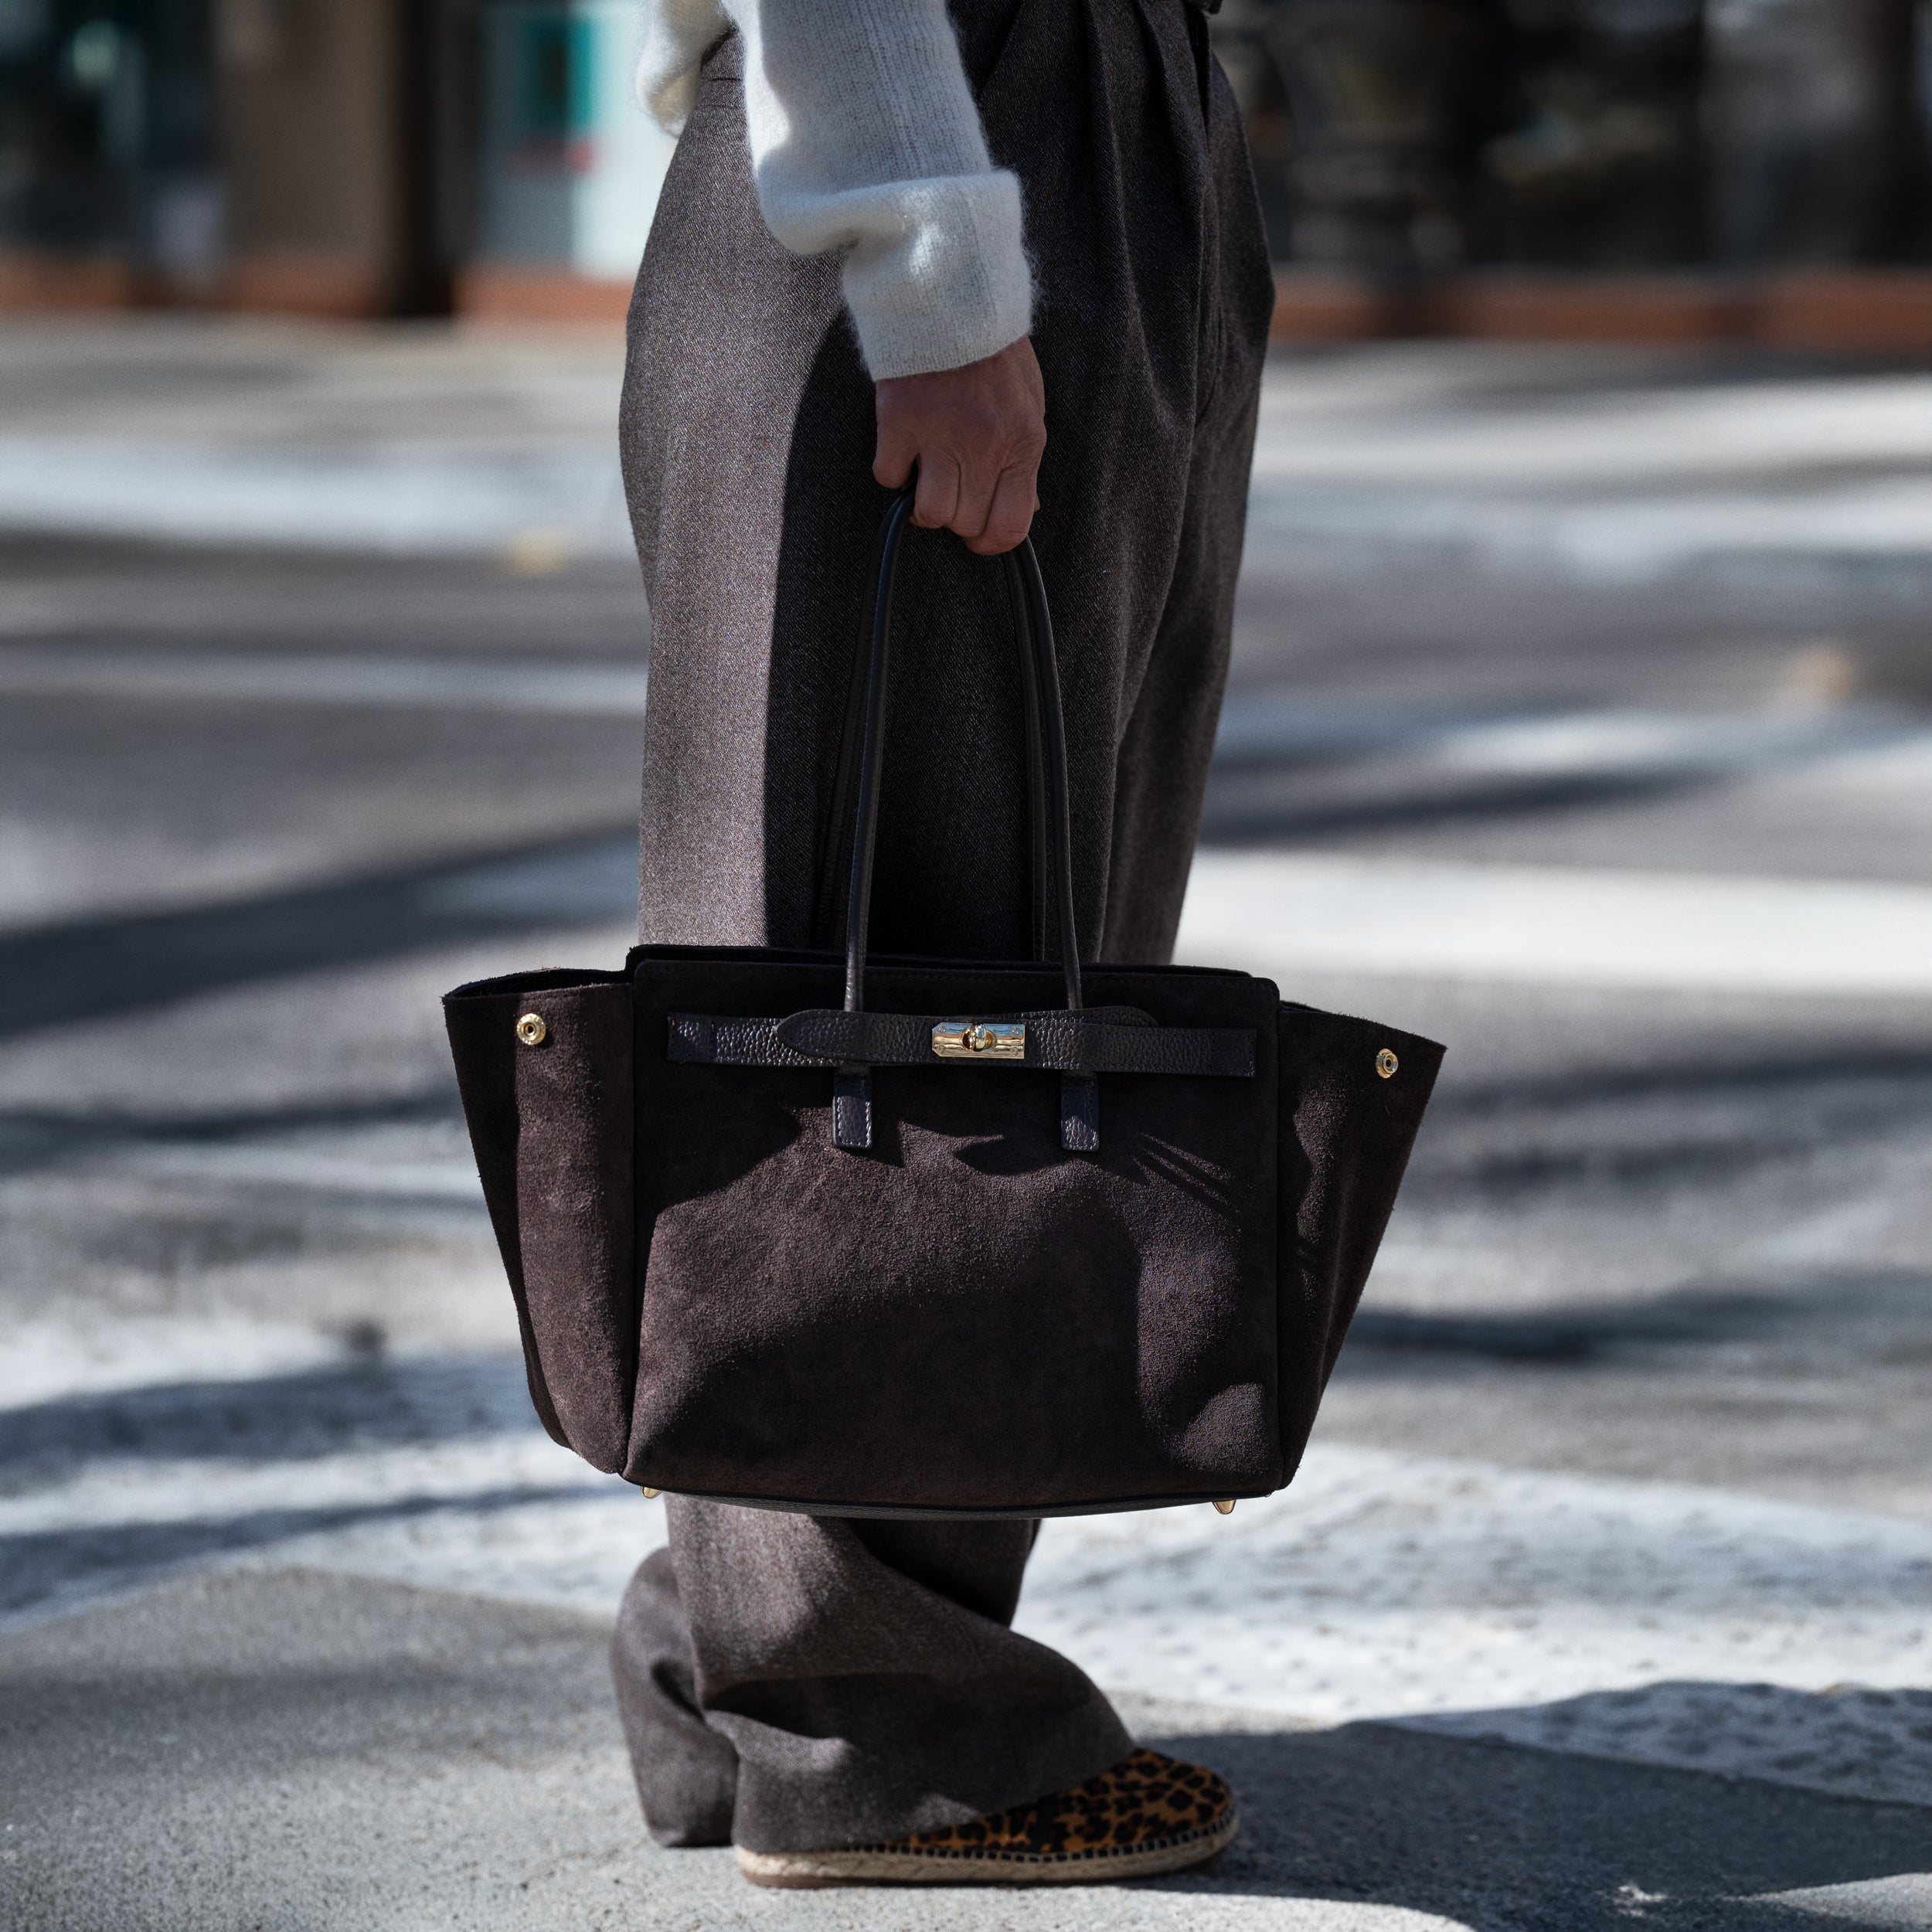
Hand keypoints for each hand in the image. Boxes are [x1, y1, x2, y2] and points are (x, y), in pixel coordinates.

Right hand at [873, 337, 1045, 555]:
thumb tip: (1027, 507)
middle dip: (956, 514)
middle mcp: (984, 447)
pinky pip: (888, 478)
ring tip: (924, 474)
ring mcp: (940, 437)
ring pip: (929, 513)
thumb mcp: (1028, 402)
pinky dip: (891, 470)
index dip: (991, 541)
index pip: (1010, 525)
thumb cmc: (992, 351)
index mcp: (1022, 443)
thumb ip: (1024, 457)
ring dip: (922, 502)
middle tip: (949, 485)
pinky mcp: (899, 423)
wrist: (951, 296)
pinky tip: (902, 447)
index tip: (978, 535)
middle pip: (965, 523)